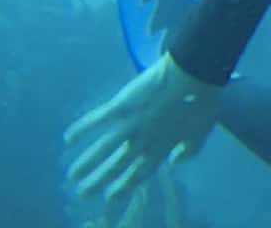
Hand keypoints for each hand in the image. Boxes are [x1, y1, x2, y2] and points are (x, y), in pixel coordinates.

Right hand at [65, 53, 221, 201]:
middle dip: (98, 182)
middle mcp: (142, 141)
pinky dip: (80, 129)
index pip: (138, 174)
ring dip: (86, 164)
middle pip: (116, 167)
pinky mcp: (120, 106)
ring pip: (102, 150)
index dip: (124, 187)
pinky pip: (95, 121)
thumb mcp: (202, 131)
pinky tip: (68, 138)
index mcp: (161, 148)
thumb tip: (173, 162)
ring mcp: (129, 124)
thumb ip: (189, 151)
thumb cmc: (201, 101)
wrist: (193, 74)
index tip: (110, 197)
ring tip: (72, 175)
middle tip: (82, 194)